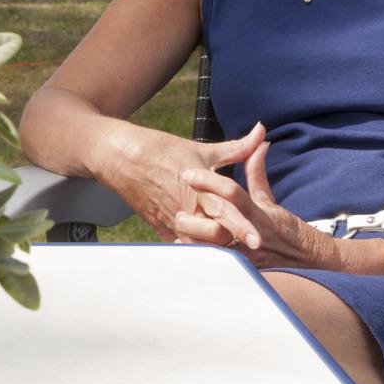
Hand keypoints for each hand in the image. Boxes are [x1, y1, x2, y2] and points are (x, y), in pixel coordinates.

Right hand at [102, 120, 268, 241]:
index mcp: (197, 189)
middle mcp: (185, 209)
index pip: (225, 211)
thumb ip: (237, 148)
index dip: (243, 227)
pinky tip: (207, 252)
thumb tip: (262, 131)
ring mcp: (171, 221)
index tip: (259, 241)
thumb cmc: (162, 150)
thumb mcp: (201, 149)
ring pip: (196, 246)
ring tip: (230, 251)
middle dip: (231, 241)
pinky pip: (180, 247)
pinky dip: (194, 250)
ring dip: (213, 248)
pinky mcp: (160, 229)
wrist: (121, 156)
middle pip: (213, 235)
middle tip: (249, 248)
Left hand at [173, 141, 343, 270]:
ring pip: (217, 250)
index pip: (233, 193)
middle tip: (175, 211)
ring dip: (197, 242)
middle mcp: (253, 234)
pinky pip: (220, 267)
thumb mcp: (269, 199)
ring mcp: (249, 255)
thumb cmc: (287, 226)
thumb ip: (256, 173)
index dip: (210, 181)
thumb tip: (259, 142)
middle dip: (195, 219)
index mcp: (258, 213)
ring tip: (175, 232)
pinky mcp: (245, 270)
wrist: (308, 256)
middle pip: (220, 224)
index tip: (187, 173)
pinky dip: (202, 260)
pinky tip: (185, 253)